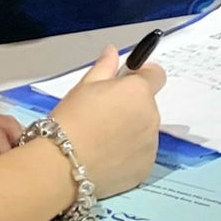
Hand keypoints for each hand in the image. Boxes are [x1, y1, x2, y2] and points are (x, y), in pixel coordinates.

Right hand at [49, 45, 165, 196]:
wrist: (64, 164)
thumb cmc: (72, 118)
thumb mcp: (85, 86)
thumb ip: (105, 66)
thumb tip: (113, 50)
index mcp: (139, 91)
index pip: (157, 75)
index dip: (142, 76)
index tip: (125, 83)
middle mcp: (152, 116)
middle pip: (148, 105)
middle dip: (132, 107)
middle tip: (104, 116)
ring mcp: (151, 145)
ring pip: (145, 131)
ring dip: (132, 131)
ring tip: (104, 141)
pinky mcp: (146, 169)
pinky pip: (142, 154)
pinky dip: (130, 154)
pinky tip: (107, 158)